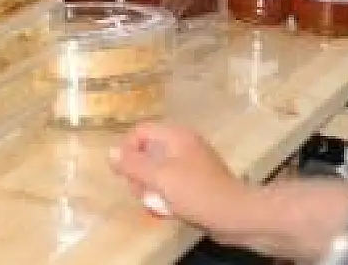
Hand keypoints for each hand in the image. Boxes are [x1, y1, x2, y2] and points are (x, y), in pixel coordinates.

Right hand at [110, 122, 253, 234]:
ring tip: (155, 204)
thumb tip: (110, 152)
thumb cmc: (197, 192)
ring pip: (159, 169)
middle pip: (148, 151)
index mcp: (175, 135)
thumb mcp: (160, 178)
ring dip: (152, 186)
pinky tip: (169, 209)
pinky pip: (174, 181)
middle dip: (139, 173)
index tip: (125, 174)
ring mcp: (194, 162)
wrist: (238, 215)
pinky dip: (167, 193)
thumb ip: (133, 165)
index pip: (139, 131)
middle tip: (139, 192)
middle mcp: (184, 143)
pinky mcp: (200, 180)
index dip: (127, 150)